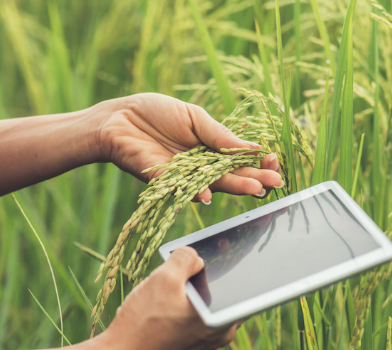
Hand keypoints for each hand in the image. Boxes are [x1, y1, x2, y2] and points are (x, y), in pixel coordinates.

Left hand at [93, 93, 282, 201]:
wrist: (117, 118)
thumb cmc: (155, 113)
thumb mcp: (194, 117)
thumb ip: (219, 135)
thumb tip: (251, 148)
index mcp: (211, 149)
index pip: (240, 160)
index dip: (257, 162)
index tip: (272, 161)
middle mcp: (200, 167)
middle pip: (232, 176)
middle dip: (255, 179)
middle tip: (275, 183)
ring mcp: (183, 177)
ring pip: (213, 185)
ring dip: (234, 188)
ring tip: (255, 189)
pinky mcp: (161, 181)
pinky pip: (180, 189)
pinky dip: (193, 193)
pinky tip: (208, 195)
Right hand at [103, 246, 239, 349]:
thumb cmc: (143, 322)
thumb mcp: (164, 278)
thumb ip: (185, 258)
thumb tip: (195, 256)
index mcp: (224, 319)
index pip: (241, 285)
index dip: (231, 266)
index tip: (221, 252)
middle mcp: (222, 335)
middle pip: (221, 295)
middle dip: (205, 279)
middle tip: (187, 269)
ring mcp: (206, 345)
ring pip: (205, 308)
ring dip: (191, 296)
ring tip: (169, 289)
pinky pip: (194, 322)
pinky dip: (183, 311)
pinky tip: (162, 307)